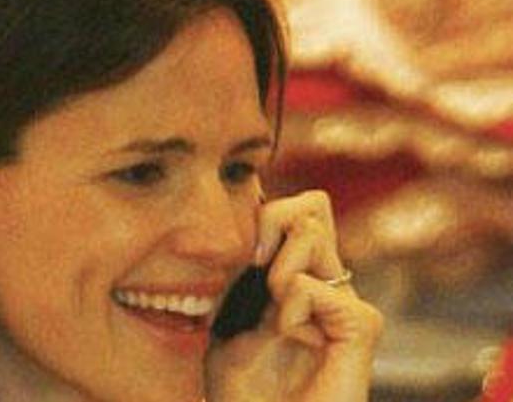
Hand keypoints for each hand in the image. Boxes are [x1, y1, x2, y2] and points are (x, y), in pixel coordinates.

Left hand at [205, 190, 382, 401]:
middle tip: (257, 272)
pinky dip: (288, 308)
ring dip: (276, 270)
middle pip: (313, 204)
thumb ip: (245, 274)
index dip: (267, 215)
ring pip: (311, 232)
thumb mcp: (227, 320)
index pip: (300, 209)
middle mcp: (327, 283)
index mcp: (299, 278)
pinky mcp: (360, 326)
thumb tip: (258, 223)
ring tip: (273, 316)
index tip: (246, 257)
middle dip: (272, 224)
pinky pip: (314, 285)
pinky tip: (289, 338)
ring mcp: (345, 303)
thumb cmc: (241, 391)